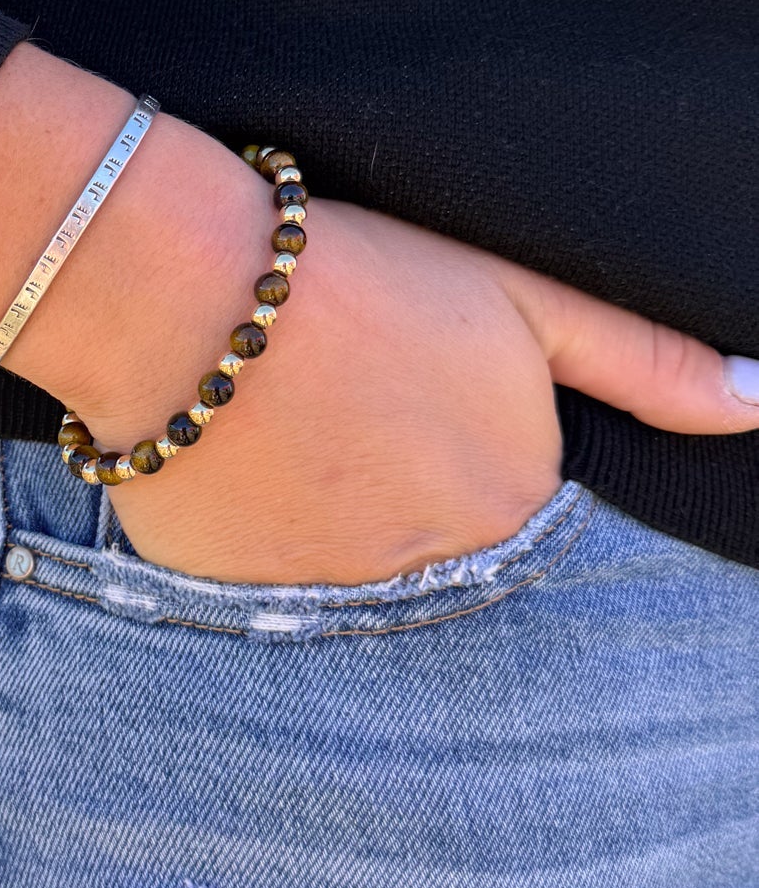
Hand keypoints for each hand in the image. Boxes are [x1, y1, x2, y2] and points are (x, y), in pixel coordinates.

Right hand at [0, 45, 758, 586]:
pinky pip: (268, 591)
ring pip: (352, 574)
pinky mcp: (241, 611)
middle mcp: (436, 579)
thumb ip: (644, 363)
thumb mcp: (523, 299)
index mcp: (513, 507)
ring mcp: (335, 603)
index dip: (456, 448)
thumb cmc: (360, 276)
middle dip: (400, 493)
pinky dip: (255, 542)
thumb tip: (756, 403)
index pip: (514, 514)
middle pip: (435, 551)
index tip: (407, 400)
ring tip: (282, 430)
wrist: (186, 292)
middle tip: (341, 413)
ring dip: (328, 521)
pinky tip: (233, 465)